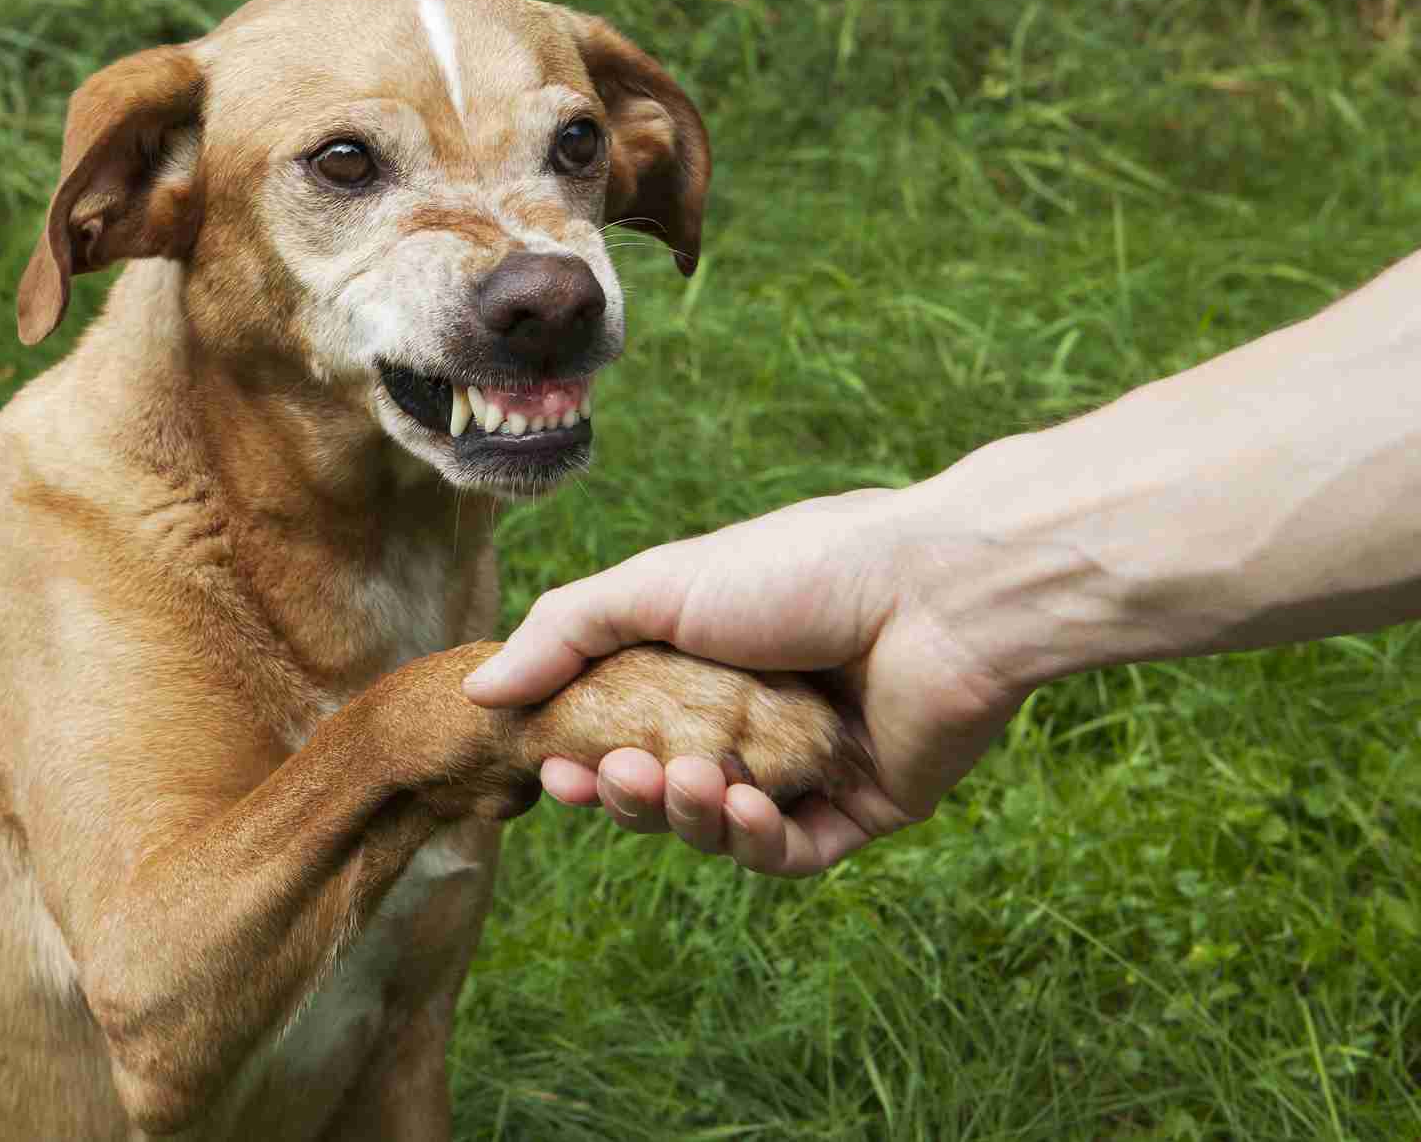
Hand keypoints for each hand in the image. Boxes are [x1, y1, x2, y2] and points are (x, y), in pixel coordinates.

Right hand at [462, 487, 1030, 874]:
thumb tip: (481, 691)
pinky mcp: (867, 806)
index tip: (552, 766)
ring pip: (725, 828)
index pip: (628, 726)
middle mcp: (758, 714)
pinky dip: (758, 843)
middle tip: (605, 778)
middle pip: (668, 787)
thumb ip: (568, 632)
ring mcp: (812, 765)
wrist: (939, 589)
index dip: (585, 756)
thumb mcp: (663, 584)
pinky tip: (745, 809)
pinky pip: (793, 852)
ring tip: (688, 785)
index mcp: (711, 657)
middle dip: (628, 795)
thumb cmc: (804, 568)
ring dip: (689, 816)